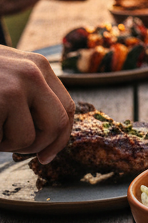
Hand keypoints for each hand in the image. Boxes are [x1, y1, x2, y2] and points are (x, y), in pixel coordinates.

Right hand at [0, 47, 74, 162]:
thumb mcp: (5, 74)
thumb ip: (28, 94)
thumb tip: (50, 137)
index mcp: (38, 67)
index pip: (66, 108)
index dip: (59, 137)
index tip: (46, 155)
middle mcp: (32, 74)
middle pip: (56, 126)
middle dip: (36, 146)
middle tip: (10, 146)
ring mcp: (13, 88)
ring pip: (26, 138)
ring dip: (3, 144)